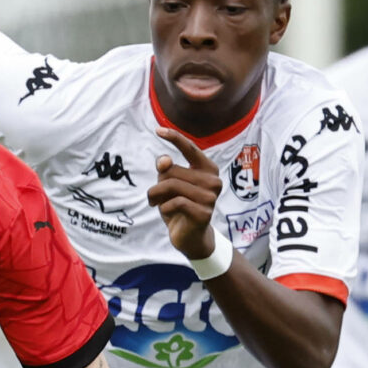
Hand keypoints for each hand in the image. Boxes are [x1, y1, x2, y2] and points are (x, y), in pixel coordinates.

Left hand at [149, 127, 223, 261]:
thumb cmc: (179, 206)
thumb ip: (166, 170)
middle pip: (172, 171)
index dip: (174, 138)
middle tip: (154, 196)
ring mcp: (211, 197)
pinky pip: (175, 202)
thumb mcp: (169, 185)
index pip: (190, 148)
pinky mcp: (205, 213)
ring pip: (171, 185)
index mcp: (207, 168)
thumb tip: (164, 160)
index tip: (157, 130)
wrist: (190, 237)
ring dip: (155, 195)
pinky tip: (166, 213)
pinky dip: (164, 208)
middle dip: (157, 183)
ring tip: (155, 203)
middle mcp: (213, 180)